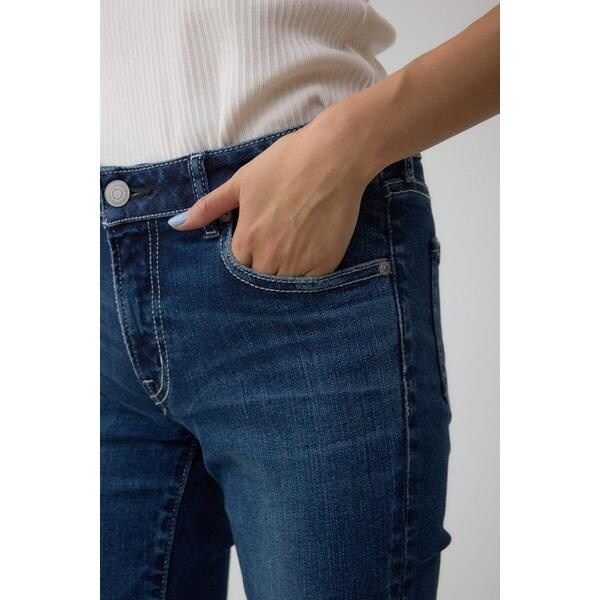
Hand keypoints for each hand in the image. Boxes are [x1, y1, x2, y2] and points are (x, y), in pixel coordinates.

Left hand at [168, 111, 374, 276]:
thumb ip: (209, 207)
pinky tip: (313, 249)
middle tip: (281, 239)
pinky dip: (309, 273)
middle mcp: (270, 257)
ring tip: (296, 245)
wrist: (334, 155)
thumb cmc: (286, 162)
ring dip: (286, 271)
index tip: (261, 236)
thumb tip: (177, 225)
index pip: (238, 264)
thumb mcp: (242, 181)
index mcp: (247, 238)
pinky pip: (310, 283)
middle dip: (266, 264)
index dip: (248, 251)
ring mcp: (298, 263)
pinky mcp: (325, 264)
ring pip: (284, 284)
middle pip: (260, 277)